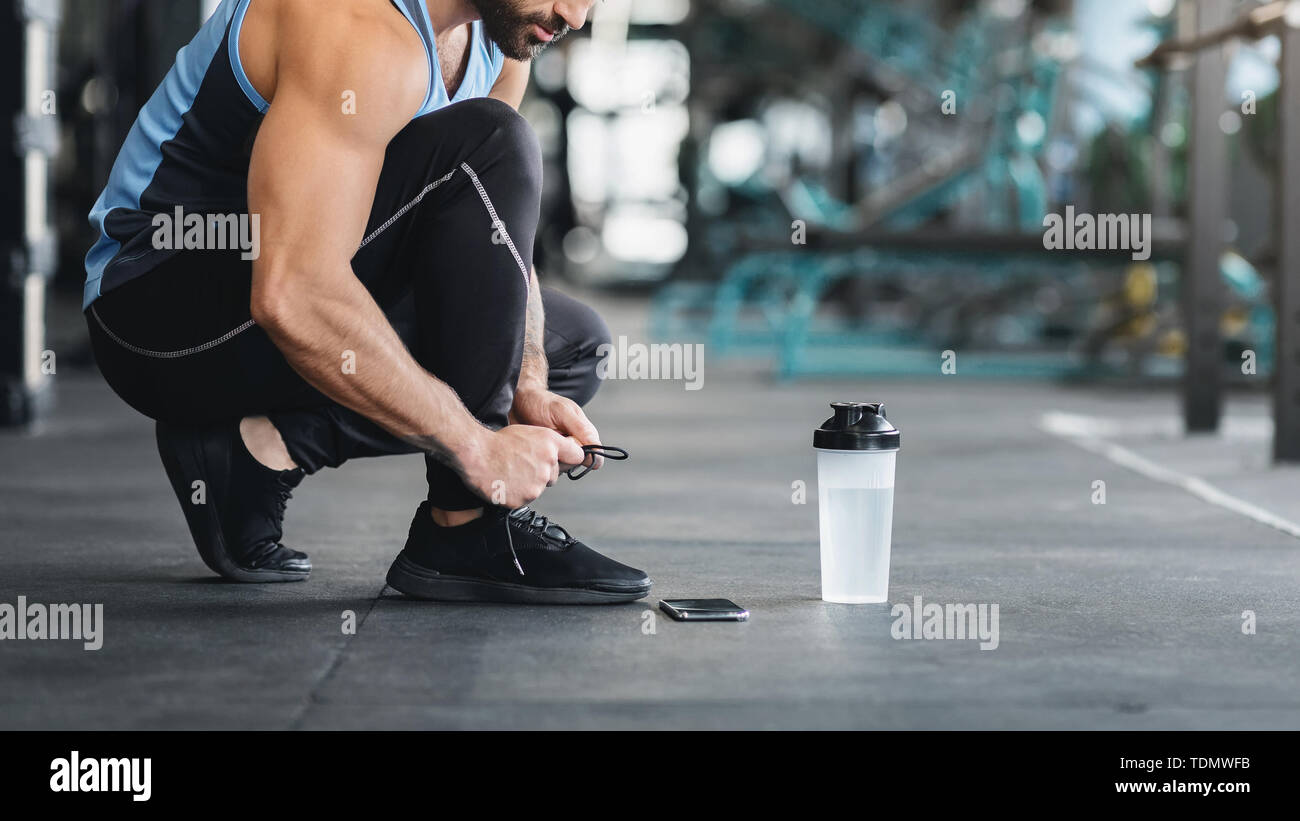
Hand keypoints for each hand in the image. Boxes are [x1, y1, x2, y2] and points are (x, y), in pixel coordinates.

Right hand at [459, 425, 585, 508]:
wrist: (475, 454)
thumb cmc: (497, 441)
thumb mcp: (528, 432)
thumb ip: (548, 444)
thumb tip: (559, 454)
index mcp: (551, 444)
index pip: (577, 456)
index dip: (570, 458)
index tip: (566, 460)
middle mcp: (548, 464)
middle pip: (555, 475)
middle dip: (543, 472)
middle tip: (522, 464)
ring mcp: (537, 484)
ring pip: (539, 487)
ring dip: (529, 483)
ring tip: (510, 472)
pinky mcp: (524, 499)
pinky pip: (525, 498)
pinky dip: (516, 493)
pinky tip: (505, 482)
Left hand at [509, 388, 604, 471]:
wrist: (518, 403)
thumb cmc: (541, 403)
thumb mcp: (562, 411)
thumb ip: (581, 429)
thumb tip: (598, 451)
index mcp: (585, 434)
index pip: (593, 458)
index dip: (579, 455)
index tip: (564, 444)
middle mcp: (574, 445)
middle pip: (575, 465)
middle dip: (560, 456)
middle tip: (546, 440)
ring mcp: (559, 452)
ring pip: (560, 469)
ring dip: (547, 458)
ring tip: (537, 442)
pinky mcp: (545, 457)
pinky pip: (546, 469)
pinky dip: (538, 461)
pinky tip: (532, 448)